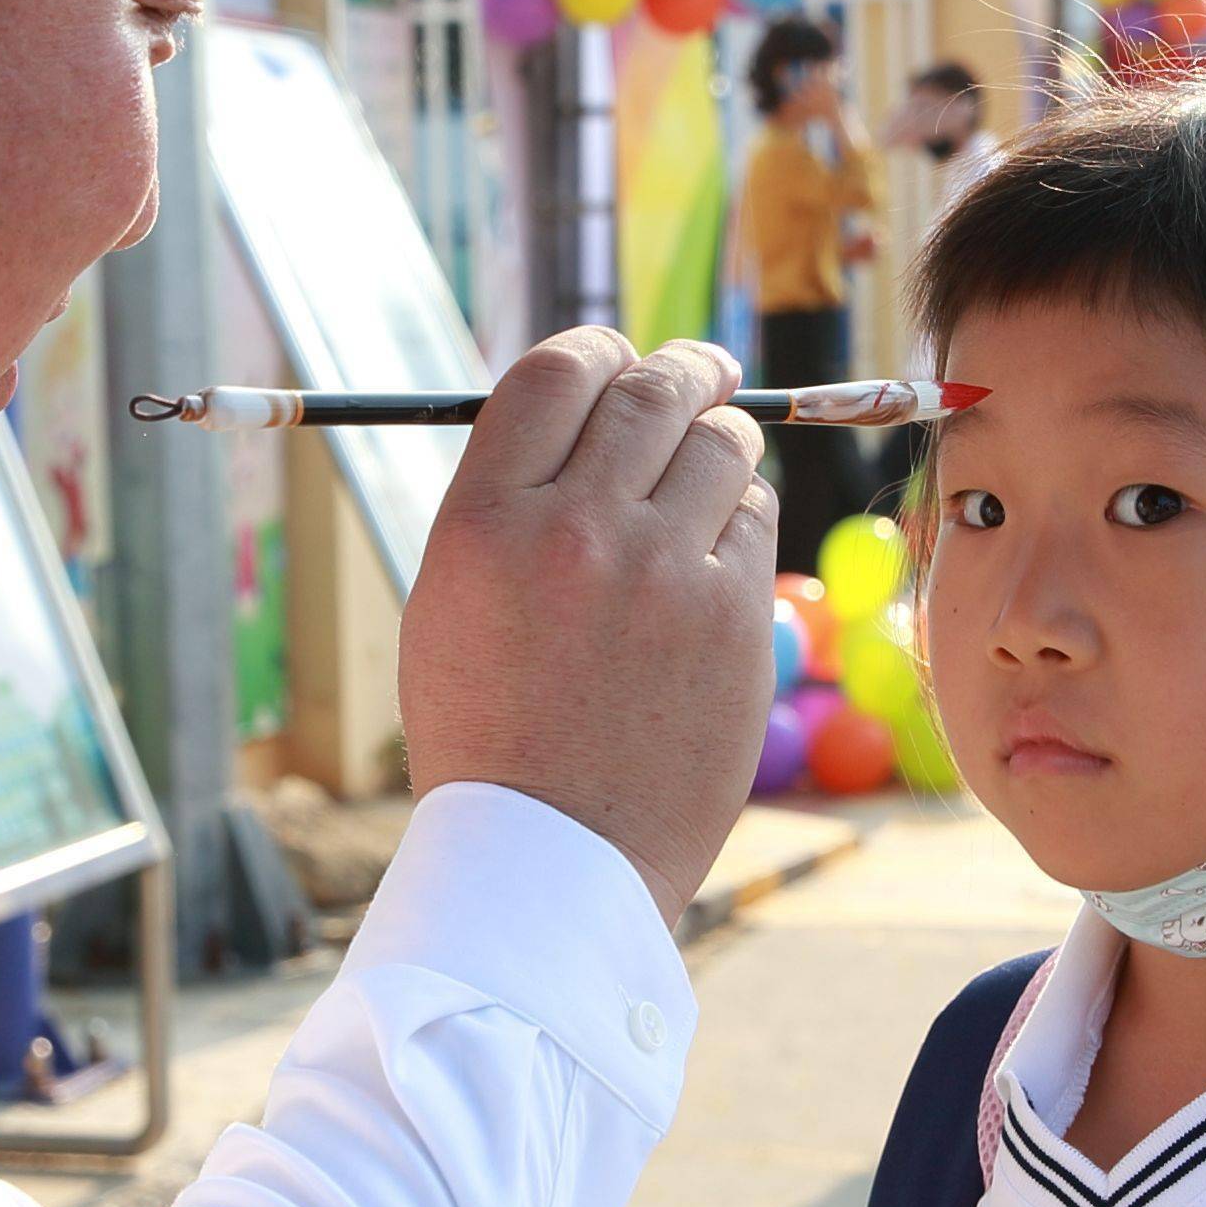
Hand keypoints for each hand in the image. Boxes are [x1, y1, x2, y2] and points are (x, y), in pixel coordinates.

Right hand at [403, 331, 777, 924]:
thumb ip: (509, 504)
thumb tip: (583, 416)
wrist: (552, 856)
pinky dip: (740, 519)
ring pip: (719, 445)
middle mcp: (572, 530)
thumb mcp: (452, 602)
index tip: (620, 357)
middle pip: (649, 390)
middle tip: (707, 371)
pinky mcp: (730, 619)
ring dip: (721, 439)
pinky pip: (753, 521)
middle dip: (686, 368)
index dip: (596, 350)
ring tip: (714, 459)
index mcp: (484, 521)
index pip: (555, 373)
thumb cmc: (492, 733)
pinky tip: (717, 551)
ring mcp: (659, 572)